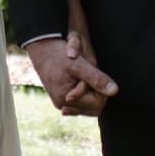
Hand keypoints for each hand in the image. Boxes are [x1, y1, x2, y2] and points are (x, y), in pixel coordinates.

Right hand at [26, 0, 117, 115]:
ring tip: (83, 75)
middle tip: (91, 74)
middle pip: (93, 107)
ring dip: (90, 91)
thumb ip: (97, 79)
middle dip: (96, 92)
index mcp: (67, 98)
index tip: (93, 73)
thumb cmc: (58, 54)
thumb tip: (114, 91)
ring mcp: (60, 102)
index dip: (101, 89)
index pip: (97, 104)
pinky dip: (83, 92)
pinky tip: (80, 80)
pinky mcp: (59, 98)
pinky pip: (79, 102)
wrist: (40, 47)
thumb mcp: (80, 65)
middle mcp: (62, 104)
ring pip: (87, 105)